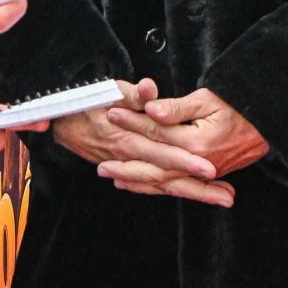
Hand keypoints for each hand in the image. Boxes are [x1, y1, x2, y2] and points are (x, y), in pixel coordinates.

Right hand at [52, 77, 231, 204]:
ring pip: (164, 185)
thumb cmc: (87, 103)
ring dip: (193, 193)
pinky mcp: (128, 170)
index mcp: (128, 139)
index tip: (211, 169)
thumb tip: (150, 88)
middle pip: (169, 177)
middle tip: (227, 196)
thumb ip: (133, 93)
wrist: (60, 123)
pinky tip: (192, 195)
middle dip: (199, 189)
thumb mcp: (109, 91)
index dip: (187, 161)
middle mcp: (131, 159)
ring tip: (222, 200)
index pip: (163, 153)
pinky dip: (174, 192)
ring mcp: (129, 168)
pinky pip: (152, 186)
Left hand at [106, 87, 268, 179]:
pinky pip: (175, 186)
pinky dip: (154, 187)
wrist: (269, 124)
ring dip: (136, 180)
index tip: (112, 113)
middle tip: (101, 164)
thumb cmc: (238, 106)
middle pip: (154, 166)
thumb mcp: (208, 99)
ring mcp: (202, 172)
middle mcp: (197, 163)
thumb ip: (177, 108)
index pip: (156, 133)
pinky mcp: (206, 175)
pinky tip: (137, 184)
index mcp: (196, 143)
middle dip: (126, 164)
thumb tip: (151, 109)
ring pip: (162, 181)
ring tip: (112, 178)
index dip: (133, 122)